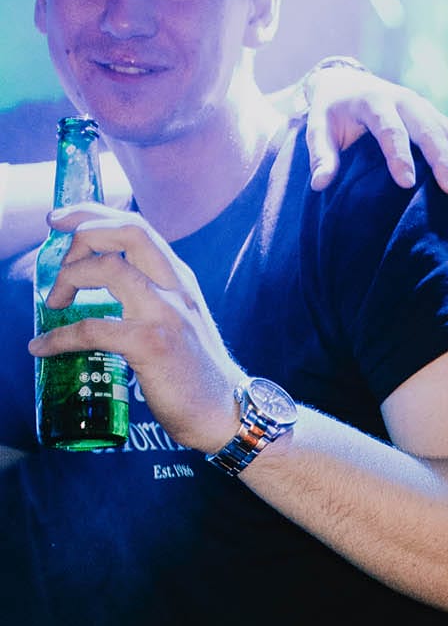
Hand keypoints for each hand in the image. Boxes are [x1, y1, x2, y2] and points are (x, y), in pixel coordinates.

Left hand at [29, 205, 246, 453]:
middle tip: (54, 253)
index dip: (94, 213)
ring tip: (53, 302)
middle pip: (129, 232)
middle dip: (82, 230)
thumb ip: (153, 298)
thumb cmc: (198, 372)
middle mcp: (176, 288)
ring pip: (109, 268)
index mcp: (180, 280)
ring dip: (68, 278)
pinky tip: (43, 347)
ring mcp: (166, 314)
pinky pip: (93, 328)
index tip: (61, 219)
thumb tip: (105, 287)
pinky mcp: (152, 345)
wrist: (226, 412)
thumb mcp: (181, 320)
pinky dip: (60, 336)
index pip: (138, 227)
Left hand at [300, 65, 447, 194]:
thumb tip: (320, 185)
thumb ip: (321, 153)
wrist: (350, 83)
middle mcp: (405, 101)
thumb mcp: (319, 126)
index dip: (398, 156)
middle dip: (443, 159)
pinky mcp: (438, 116)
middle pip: (429, 129)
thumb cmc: (333, 112)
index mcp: (374, 101)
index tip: (406, 184)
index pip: (390, 128)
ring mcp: (426, 107)